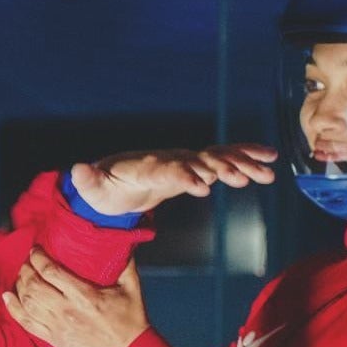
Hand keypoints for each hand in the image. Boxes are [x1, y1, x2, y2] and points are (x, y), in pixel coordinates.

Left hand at [4, 249, 149, 346]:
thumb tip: (119, 238)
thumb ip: (124, 262)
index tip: (35, 250)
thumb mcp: (131, 286)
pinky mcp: (54, 340)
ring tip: (22, 275)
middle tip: (27, 262)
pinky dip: (14, 309)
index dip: (38, 258)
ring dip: (20, 286)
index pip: (51, 272)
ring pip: (27, 303)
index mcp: (85, 296)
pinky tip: (8, 297)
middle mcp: (67, 311)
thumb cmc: (131, 317)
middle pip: (34, 286)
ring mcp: (58, 327)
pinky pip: (27, 323)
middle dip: (26, 270)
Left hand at [71, 144, 276, 216]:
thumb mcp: (93, 188)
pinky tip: (269, 162)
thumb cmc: (105, 187)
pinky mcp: (195, 167)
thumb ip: (87, 181)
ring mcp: (184, 160)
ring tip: (267, 173)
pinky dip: (245, 158)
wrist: (115, 180)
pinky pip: (224, 160)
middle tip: (244, 178)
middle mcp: (169, 159)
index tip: (202, 186)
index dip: (184, 176)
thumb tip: (76, 170)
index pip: (168, 170)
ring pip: (216, 158)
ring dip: (241, 164)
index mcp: (146, 167)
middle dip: (221, 167)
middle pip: (198, 160)